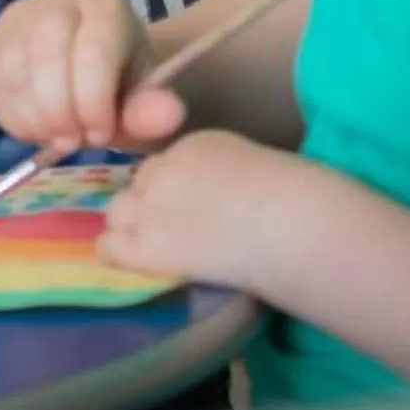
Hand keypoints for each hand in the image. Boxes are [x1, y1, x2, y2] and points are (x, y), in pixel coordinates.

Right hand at [0, 0, 183, 152]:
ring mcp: (18, 16)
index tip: (101, 136)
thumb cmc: (120, 86)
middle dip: (57, 107)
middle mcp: (58, 1)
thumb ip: (150, 111)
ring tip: (53, 137)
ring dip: (30, 114)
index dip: (93, 100)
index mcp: (106, 10)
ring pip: (11, 64)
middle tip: (71, 142)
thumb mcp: (142, 101)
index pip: (93, 48)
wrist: (90, 69)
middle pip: (45, 49)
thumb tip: (169, 114)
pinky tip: (31, 128)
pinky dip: (7, 113)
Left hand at [97, 128, 320, 289]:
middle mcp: (164, 168)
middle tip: (178, 232)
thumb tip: (226, 197)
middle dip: (152, 206)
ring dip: (134, 228)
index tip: (199, 209)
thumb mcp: (260, 170)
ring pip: (118, 212)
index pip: (166, 165)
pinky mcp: (147, 244)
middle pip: (139, 185)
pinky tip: (140, 265)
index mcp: (196, 145)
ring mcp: (150, 205)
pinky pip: (110, 247)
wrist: (292, 225)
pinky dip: (119, 255)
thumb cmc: (298, 203)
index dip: (177, 191)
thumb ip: (229, 175)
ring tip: (162, 249)